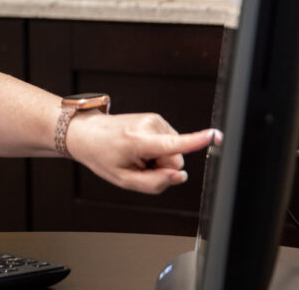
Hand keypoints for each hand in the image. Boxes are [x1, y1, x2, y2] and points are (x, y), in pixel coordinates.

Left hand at [66, 112, 216, 193]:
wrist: (87, 132)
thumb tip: (180, 176)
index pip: (173, 144)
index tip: (215, 135)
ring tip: (134, 154)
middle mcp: (149, 126)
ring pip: (173, 152)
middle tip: (137, 164)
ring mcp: (154, 120)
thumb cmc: (102, 155)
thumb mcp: (123, 179)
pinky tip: (138, 147)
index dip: (196, 141)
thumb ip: (154, 183)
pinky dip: (156, 149)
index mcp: (138, 141)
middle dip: (160, 167)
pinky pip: (169, 143)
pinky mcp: (157, 119)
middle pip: (175, 159)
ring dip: (157, 158)